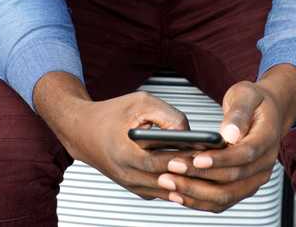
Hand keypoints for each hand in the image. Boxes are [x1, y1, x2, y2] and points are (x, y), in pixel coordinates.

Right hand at [55, 91, 195, 201]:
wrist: (83, 132)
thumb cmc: (112, 114)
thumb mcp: (140, 103)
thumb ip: (167, 115)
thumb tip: (190, 134)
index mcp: (124, 153)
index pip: (157, 163)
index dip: (179, 161)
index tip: (200, 155)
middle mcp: (127, 175)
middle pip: (166, 180)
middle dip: (190, 172)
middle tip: (212, 162)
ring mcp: (132, 185)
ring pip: (167, 191)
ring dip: (188, 182)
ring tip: (209, 169)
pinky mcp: (137, 189)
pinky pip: (163, 191)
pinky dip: (179, 185)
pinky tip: (195, 175)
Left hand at [156, 78, 295, 211]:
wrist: (268, 113)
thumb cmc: (254, 102)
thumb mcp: (246, 95)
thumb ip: (238, 113)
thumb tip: (229, 134)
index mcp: (267, 140)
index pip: (245, 155)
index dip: (220, 159)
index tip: (196, 158)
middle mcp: (264, 164)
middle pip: (232, 180)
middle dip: (200, 176)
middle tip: (172, 167)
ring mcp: (254, 178)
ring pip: (226, 195)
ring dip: (195, 192)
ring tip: (169, 182)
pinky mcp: (243, 186)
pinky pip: (222, 199)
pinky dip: (200, 200)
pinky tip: (178, 193)